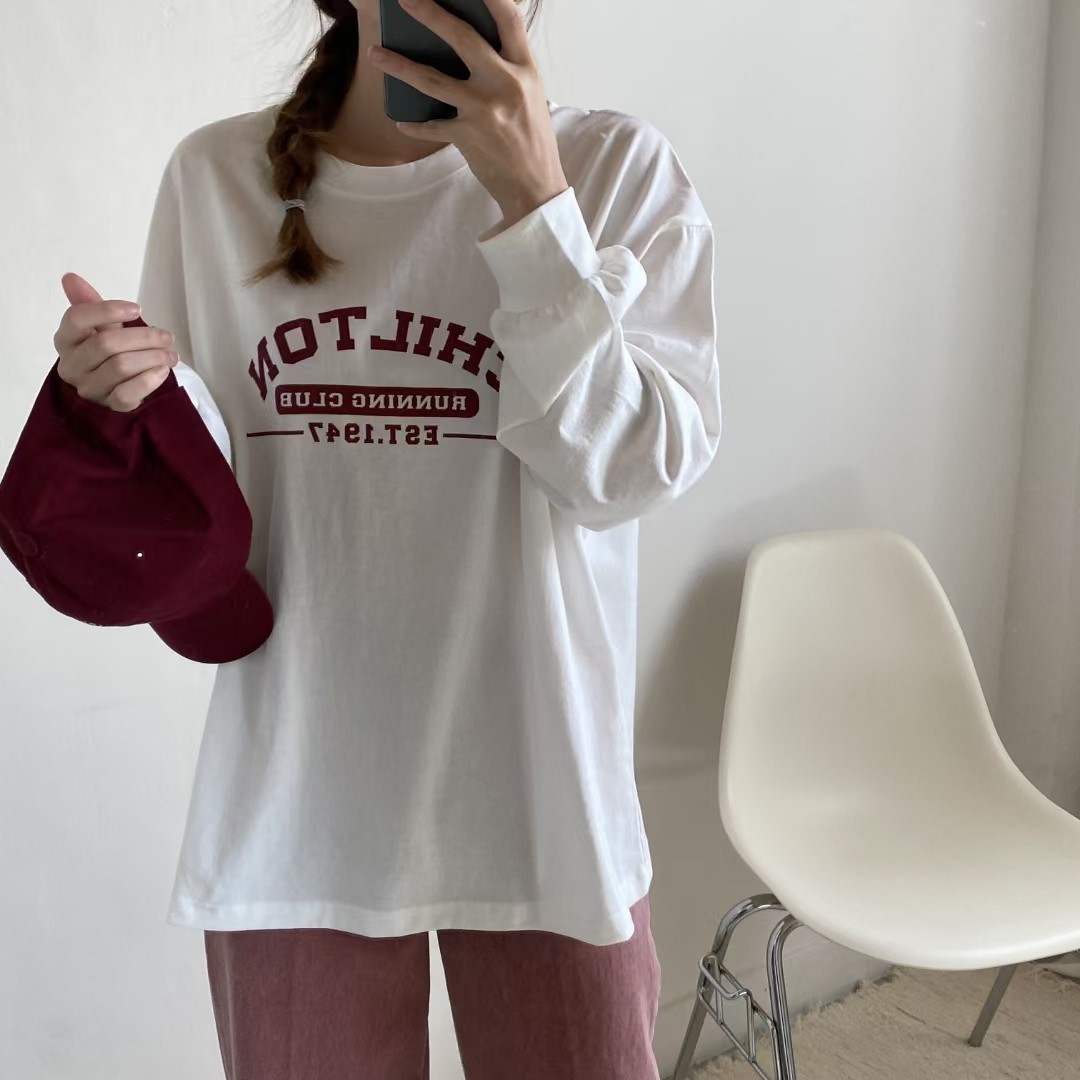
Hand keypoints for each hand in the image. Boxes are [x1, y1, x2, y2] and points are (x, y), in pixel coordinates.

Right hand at [54, 273, 177, 412]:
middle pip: (106, 344)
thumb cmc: (105, 352)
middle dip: (143, 337)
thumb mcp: (99, 326)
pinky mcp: (109, 406)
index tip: (137, 308)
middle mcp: (72, 365)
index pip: (77, 319)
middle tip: (166, 336)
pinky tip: (163, 370)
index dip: (108, 310)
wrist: (112, 387)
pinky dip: (149, 380)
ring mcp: (89, 388)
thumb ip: (88, 303)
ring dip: (152, 357)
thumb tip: (71, 278)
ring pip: (120, 367)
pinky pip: (127, 393)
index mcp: (65, 340)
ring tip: (170, 354)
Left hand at [367, 0, 568, 227]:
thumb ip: (507, 68)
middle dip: (429, 13)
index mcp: (525, 69)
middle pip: (462, 37)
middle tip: (404, 0)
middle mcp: (505, 83)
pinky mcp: (467, 135)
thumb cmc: (532, 139)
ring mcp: (484, 109)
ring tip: (375, 53)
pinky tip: (402, 120)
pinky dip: (415, 124)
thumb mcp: (531, 95)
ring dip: (398, 64)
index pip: (509, 18)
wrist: (536, 187)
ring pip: (431, 79)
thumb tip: (472, 45)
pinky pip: (431, 125)